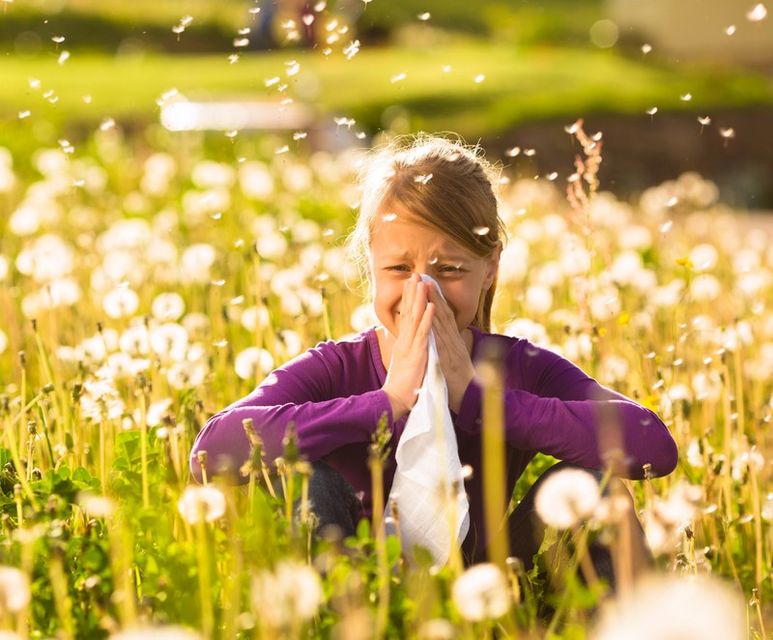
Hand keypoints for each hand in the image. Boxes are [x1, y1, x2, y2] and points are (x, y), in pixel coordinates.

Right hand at [381, 273, 435, 419]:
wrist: (395, 400)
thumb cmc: (402, 385)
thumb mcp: (404, 362)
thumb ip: (407, 350)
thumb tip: (408, 342)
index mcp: (403, 342)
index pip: (405, 316)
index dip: (409, 299)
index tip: (411, 284)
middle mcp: (404, 341)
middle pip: (408, 312)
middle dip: (412, 292)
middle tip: (414, 274)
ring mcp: (410, 346)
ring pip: (415, 318)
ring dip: (419, 299)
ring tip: (422, 283)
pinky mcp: (417, 354)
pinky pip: (423, 333)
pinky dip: (428, 318)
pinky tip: (431, 306)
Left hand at [426, 283, 475, 413]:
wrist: (470, 399)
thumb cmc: (459, 381)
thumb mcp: (453, 359)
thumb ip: (449, 346)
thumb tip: (443, 336)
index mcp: (453, 341)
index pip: (443, 316)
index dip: (436, 299)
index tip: (427, 283)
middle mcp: (453, 341)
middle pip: (442, 314)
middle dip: (433, 294)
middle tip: (424, 276)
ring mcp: (452, 349)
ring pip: (442, 323)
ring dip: (434, 304)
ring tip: (426, 287)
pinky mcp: (449, 359)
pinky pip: (441, 340)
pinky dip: (436, 327)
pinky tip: (430, 315)